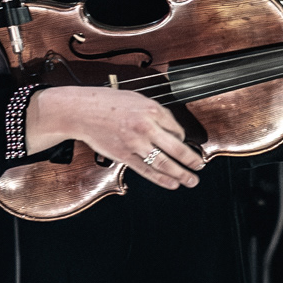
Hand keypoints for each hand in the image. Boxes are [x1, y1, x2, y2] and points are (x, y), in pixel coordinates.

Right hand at [26, 83, 204, 189]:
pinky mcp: (124, 156)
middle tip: (200, 166)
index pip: (177, 129)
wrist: (82, 110)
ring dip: (181, 174)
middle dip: (191, 160)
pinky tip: (172, 183)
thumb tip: (172, 130)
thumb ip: (155, 114)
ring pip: (164, 163)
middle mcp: (145, 127)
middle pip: (176, 148)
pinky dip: (162, 179)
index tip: (182, 143)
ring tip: (192, 180)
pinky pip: (147, 171)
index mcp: (152, 110)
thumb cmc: (108, 103)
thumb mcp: (137, 99)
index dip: (182, 138)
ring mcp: (135, 143)